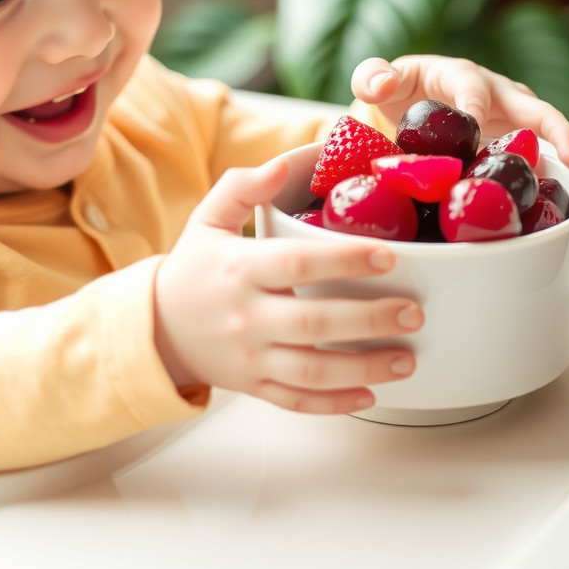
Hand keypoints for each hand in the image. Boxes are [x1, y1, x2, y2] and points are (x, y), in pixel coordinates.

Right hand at [153, 158, 422, 413]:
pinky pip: (297, 401)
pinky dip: (334, 404)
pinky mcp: (253, 386)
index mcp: (238, 269)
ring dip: (364, 368)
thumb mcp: (208, 218)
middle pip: (313, 323)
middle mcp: (244, 317)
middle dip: (369, 320)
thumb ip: (244, 186)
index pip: (297, 263)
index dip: (345, 260)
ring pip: (311, 371)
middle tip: (413, 311)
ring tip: (407, 359)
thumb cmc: (194, 269)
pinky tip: (371, 396)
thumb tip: (286, 164)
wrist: (154, 328)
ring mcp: (248, 357)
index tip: (388, 256)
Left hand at [351, 54, 568, 175]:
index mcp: (460, 76)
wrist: (405, 106)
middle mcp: (494, 93)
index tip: (476, 131)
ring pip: (543, 130)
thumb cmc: (397, 90)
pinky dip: (545, 171)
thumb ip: (372, 78)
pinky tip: (550, 196)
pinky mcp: (510, 140)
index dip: (477, 109)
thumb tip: (380, 85)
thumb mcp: (377, 80)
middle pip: (533, 107)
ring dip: (562, 151)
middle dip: (556, 130)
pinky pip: (533, 153)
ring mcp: (508, 117)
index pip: (474, 90)